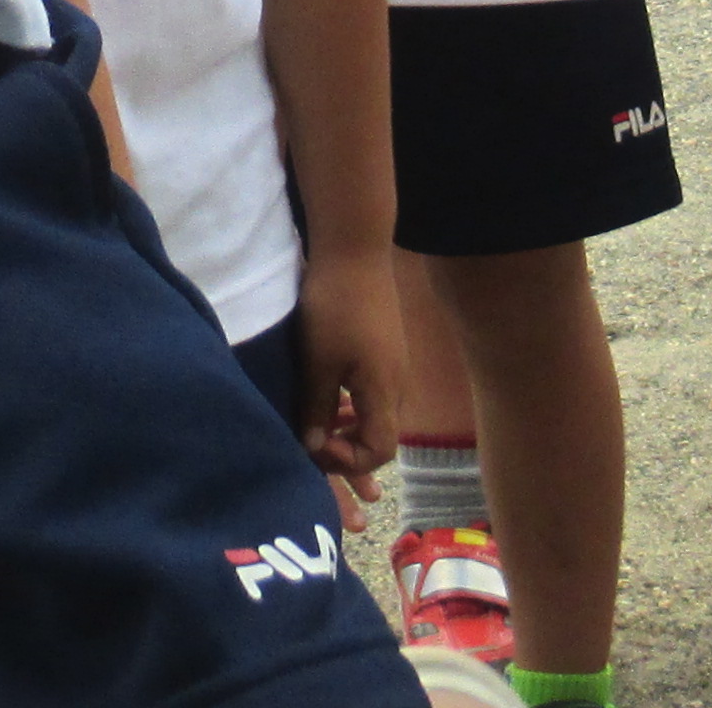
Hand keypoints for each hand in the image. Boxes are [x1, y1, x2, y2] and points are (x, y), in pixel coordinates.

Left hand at [289, 246, 404, 491]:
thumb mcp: (319, 361)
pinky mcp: (386, 351)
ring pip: (375, 416)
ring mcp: (395, 368)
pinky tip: (329, 399)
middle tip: (313, 447)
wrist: (355, 251)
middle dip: (348, 453)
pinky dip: (352, 407)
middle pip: (380, 437)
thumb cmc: (335, 306)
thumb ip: (318, 408)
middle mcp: (398, 387)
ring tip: (320, 430)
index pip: (380, 450)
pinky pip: (373, 395)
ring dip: (349, 430)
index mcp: (385, 393)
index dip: (348, 461)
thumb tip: (313, 449)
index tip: (315, 447)